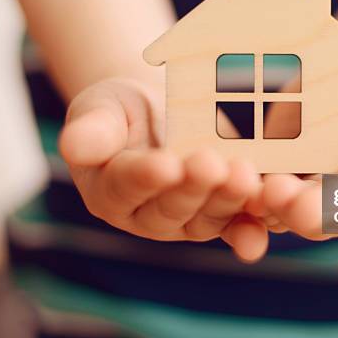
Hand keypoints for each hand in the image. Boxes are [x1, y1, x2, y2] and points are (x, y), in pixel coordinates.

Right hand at [59, 78, 266, 261]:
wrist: (160, 112)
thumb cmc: (124, 111)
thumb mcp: (101, 109)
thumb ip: (91, 129)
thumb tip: (72, 145)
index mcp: (111, 191)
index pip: (125, 186)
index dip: (144, 177)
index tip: (163, 163)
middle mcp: (150, 214)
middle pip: (172, 207)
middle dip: (192, 188)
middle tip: (210, 166)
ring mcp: (190, 218)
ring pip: (209, 217)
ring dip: (227, 200)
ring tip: (243, 175)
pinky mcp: (223, 213)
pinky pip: (239, 224)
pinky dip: (252, 228)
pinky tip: (265, 223)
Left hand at [258, 55, 337, 270]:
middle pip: (328, 213)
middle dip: (315, 215)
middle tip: (301, 209)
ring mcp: (303, 184)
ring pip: (284, 202)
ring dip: (271, 202)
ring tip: (264, 189)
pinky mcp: (267, 168)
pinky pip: (251, 181)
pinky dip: (241, 181)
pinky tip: (229, 174)